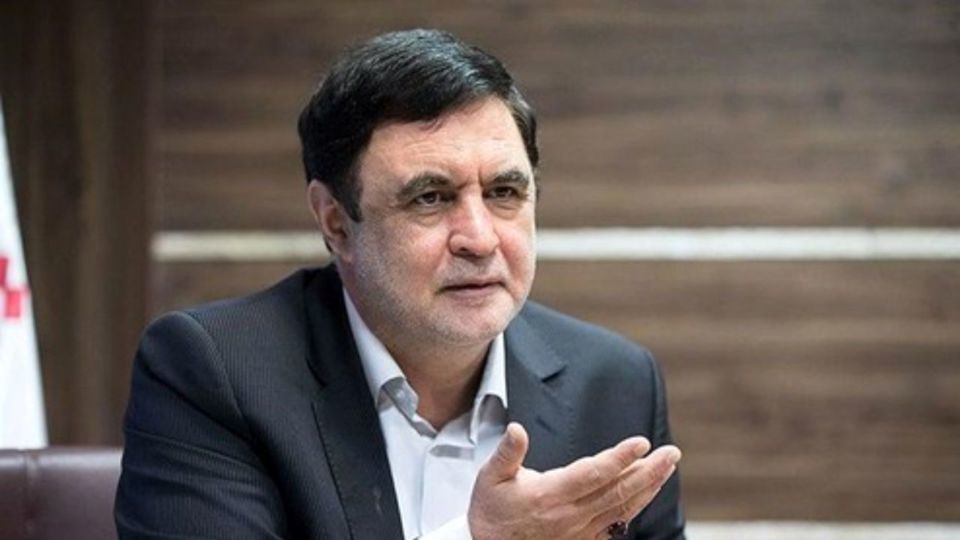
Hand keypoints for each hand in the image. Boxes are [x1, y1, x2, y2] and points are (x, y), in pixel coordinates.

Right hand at [467, 423, 680, 539]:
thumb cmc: (491, 511)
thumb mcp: (491, 477)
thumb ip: (508, 452)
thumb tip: (517, 429)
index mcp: (549, 494)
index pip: (593, 474)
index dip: (619, 458)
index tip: (641, 443)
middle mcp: (569, 514)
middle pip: (617, 491)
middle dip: (648, 471)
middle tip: (671, 453)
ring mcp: (579, 530)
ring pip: (622, 507)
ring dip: (648, 486)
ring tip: (667, 467)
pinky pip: (617, 523)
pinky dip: (636, 506)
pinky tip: (648, 492)